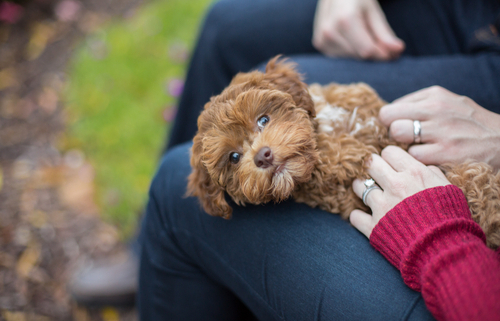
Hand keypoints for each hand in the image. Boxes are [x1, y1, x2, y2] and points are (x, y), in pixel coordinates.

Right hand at [312, 0, 404, 59]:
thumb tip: (398, 51)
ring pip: (351, 59)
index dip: (383, 54)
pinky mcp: (319, 44)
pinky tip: (351, 38)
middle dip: (374, 53)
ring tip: (364, 35)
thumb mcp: (373, 11)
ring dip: (362, 52)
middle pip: (359, 56)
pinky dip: (351, 51)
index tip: (395, 52)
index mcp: (345, 20)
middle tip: (383, 43)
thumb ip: (384, 33)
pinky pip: (341, 57)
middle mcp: (330, 32)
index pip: (367, 50)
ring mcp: (322, 39)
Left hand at [350, 146, 449, 237]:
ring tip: (366, 192)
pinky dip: (358, 216)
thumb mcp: (450, 189)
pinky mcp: (374, 226)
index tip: (391, 165)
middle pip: (370, 163)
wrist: (446, 250)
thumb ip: (434, 174)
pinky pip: (355, 216)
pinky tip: (363, 216)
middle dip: (371, 167)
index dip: (389, 158)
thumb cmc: (451, 219)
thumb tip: (425, 167)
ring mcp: (382, 205)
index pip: (389, 152)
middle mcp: (395, 185)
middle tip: (375, 175)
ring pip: (358, 186)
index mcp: (414, 173)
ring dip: (361, 188)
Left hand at [379, 86, 499, 168]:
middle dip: (391, 133)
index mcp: (434, 95)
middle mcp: (437, 108)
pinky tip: (430, 161)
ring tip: (417, 150)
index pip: (391, 107)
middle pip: (389, 118)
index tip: (400, 130)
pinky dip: (418, 161)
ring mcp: (442, 130)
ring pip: (397, 134)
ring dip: (402, 146)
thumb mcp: (448, 103)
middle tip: (404, 142)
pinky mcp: (447, 152)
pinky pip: (413, 156)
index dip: (391, 123)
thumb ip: (419, 105)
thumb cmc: (469, 125)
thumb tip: (387, 116)